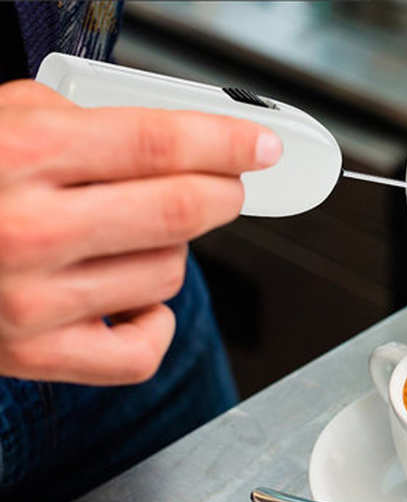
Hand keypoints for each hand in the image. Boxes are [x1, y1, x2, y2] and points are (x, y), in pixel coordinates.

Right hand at [0, 80, 281, 384]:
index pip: (160, 143)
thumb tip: (188, 139)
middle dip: (221, 194)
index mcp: (22, 155)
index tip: (260, 146)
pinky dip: (154, 321)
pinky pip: (142, 350)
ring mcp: (34, 302)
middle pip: (179, 212)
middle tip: (224, 185)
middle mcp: (27, 231)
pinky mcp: (38, 355)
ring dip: (170, 250)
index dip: (227, 141)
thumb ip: (96, 122)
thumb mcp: (12, 120)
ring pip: (167, 274)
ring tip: (128, 236)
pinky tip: (131, 298)